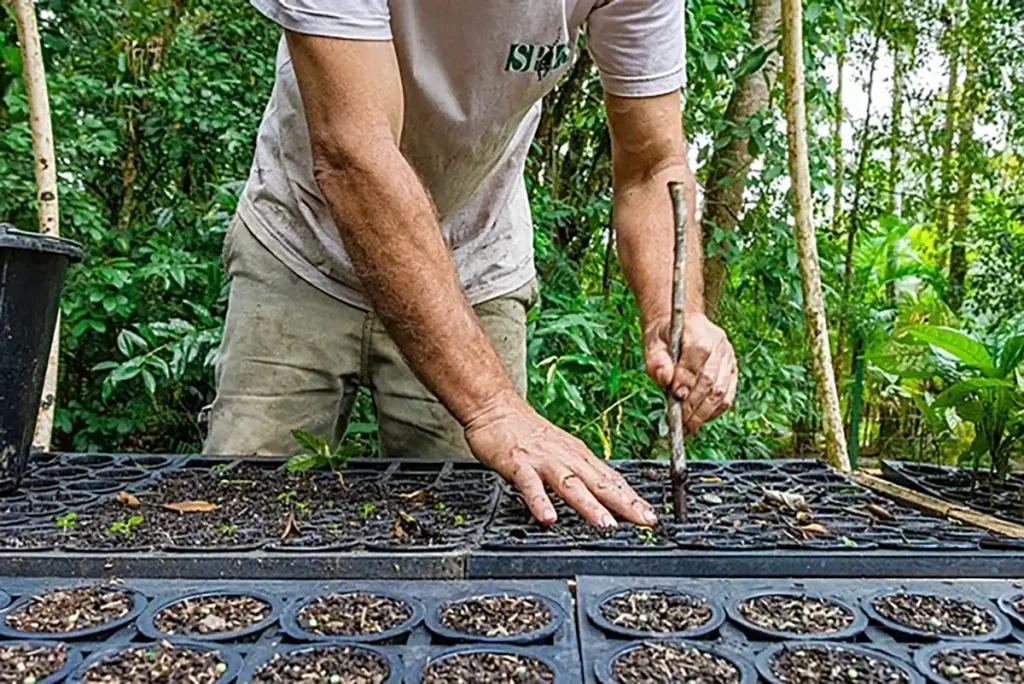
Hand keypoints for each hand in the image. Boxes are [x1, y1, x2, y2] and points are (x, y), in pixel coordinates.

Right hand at [464, 391, 658, 527]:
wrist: (495, 407)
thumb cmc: (526, 432)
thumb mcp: (561, 450)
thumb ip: (578, 473)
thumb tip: (601, 494)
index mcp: (578, 456)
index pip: (612, 480)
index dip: (632, 498)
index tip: (651, 516)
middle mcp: (566, 458)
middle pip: (600, 483)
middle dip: (625, 504)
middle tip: (645, 521)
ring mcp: (543, 461)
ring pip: (571, 485)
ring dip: (590, 506)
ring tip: (606, 525)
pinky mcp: (519, 464)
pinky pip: (530, 486)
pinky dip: (540, 502)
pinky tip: (548, 518)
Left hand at [644, 312, 737, 433]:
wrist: (680, 325)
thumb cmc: (665, 336)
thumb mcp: (653, 342)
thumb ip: (656, 359)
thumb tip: (664, 378)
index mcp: (698, 330)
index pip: (698, 354)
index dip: (687, 379)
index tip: (675, 396)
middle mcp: (719, 344)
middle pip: (711, 379)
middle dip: (693, 404)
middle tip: (679, 422)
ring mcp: (728, 358)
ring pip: (721, 392)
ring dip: (703, 413)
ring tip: (687, 426)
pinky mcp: (732, 371)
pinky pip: (727, 397)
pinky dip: (714, 411)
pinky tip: (699, 418)